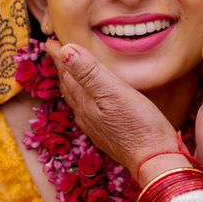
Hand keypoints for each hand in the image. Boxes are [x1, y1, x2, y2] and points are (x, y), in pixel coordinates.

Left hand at [45, 41, 175, 176]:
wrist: (153, 160)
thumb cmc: (138, 125)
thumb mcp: (114, 92)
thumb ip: (89, 73)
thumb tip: (64, 51)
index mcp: (84, 101)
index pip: (66, 73)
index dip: (58, 56)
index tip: (49, 41)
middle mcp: (85, 115)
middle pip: (68, 86)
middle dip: (62, 67)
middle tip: (56, 52)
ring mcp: (95, 126)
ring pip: (77, 99)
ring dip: (71, 83)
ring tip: (69, 72)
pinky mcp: (107, 134)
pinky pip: (87, 111)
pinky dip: (84, 98)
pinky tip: (90, 101)